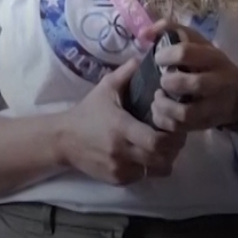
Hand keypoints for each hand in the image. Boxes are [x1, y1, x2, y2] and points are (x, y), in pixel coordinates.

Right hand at [56, 56, 188, 185]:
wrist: (64, 139)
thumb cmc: (88, 112)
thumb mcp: (105, 89)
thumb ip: (126, 74)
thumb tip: (144, 58)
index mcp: (121, 127)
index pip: (157, 140)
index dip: (172, 136)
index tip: (174, 125)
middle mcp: (121, 151)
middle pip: (161, 159)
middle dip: (173, 149)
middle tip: (174, 138)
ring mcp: (119, 168)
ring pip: (156, 171)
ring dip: (162, 160)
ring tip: (161, 148)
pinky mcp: (117, 179)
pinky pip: (142, 177)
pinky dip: (147, 168)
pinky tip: (143, 156)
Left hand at [149, 22, 237, 133]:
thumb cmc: (209, 65)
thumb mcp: (197, 43)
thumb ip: (171, 30)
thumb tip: (144, 33)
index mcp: (215, 58)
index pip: (186, 52)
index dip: (166, 55)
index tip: (158, 58)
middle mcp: (218, 82)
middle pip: (194, 84)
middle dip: (170, 82)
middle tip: (162, 80)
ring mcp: (213, 107)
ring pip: (186, 112)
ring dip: (164, 105)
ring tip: (157, 98)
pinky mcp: (205, 124)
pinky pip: (181, 128)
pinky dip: (164, 121)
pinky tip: (159, 111)